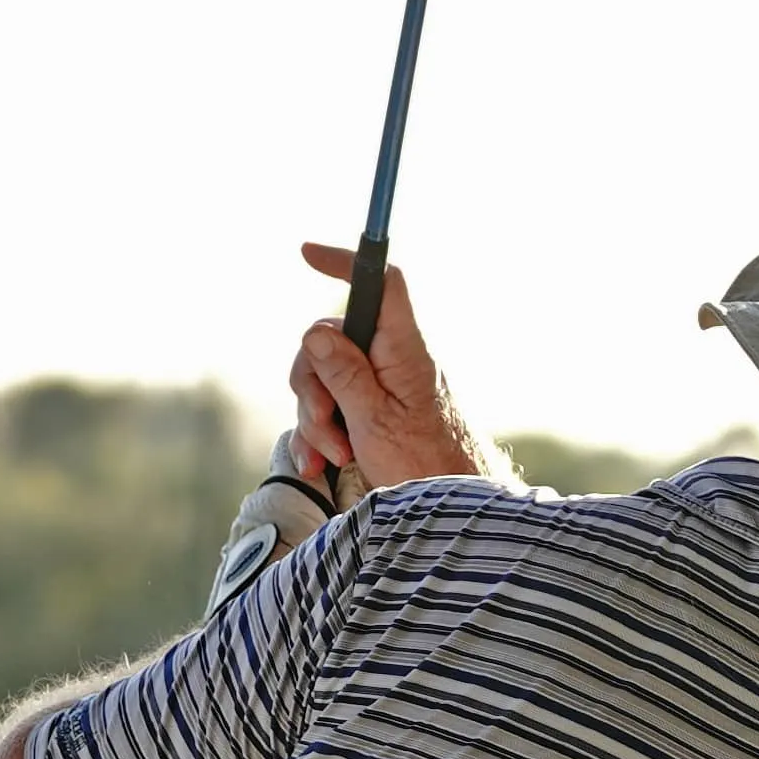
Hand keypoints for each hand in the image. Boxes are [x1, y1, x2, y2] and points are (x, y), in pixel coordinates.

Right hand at [292, 245, 500, 494]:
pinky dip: (320, 434)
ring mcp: (380, 385)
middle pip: (330, 340)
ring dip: (316, 420)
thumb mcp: (374, 421)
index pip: (382, 285)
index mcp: (402, 351)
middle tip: (327, 426)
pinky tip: (320, 464)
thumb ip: (345, 374)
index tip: (309, 255)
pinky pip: (331, 408)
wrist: (449, 503)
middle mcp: (391, 359)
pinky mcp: (371, 410)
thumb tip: (316, 330)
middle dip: (313, 386)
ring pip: (324, 378)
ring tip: (334, 455)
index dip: (348, 263)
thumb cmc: (425, 465)